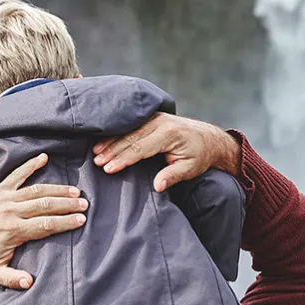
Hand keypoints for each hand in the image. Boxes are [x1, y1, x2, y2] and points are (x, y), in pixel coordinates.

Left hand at [0, 153, 87, 289]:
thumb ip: (12, 279)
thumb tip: (30, 282)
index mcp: (12, 231)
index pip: (45, 225)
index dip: (65, 222)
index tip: (81, 220)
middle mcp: (10, 212)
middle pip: (45, 205)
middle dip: (67, 204)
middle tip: (84, 204)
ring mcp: (4, 198)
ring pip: (36, 190)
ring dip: (57, 189)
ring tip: (75, 191)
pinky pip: (16, 174)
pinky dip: (30, 165)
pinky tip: (44, 157)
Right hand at [92, 113, 239, 191]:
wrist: (209, 139)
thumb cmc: (199, 156)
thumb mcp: (190, 169)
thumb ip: (173, 176)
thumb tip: (157, 186)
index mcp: (169, 134)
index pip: (140, 148)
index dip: (123, 159)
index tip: (108, 169)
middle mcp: (160, 122)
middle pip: (130, 138)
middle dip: (112, 150)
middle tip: (96, 161)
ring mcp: (155, 118)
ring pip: (128, 130)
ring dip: (111, 141)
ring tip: (95, 151)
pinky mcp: (152, 118)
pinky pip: (131, 125)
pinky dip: (117, 134)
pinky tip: (104, 140)